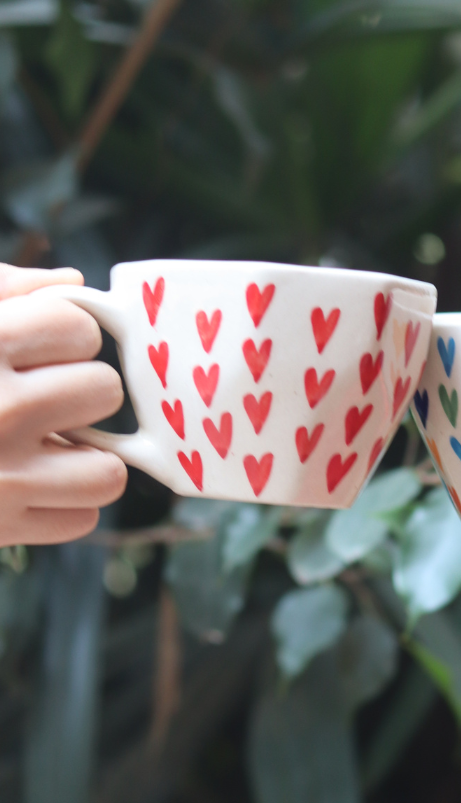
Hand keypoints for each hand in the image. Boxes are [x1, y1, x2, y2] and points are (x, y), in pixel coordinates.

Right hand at [0, 265, 126, 545]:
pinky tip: (29, 485)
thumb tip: (75, 285)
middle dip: (78, 392)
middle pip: (103, 390)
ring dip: (85, 459)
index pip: (79, 329)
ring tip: (48, 447)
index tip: (39, 347)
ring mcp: (3, 476)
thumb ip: (2, 289)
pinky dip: (62, 505)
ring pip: (107, 469)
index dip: (65, 335)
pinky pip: (82, 518)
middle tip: (42, 398)